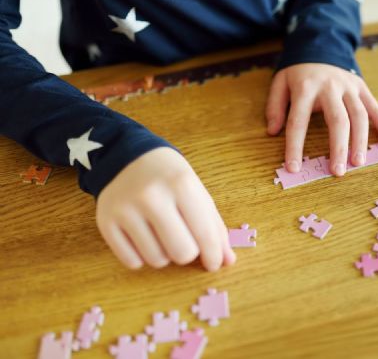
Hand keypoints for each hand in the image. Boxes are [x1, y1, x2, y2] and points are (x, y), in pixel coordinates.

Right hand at [96, 147, 235, 270]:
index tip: (214, 264)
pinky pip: (132, 262)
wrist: (128, 157)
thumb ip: (214, 226)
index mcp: (181, 185)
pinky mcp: (106, 222)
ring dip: (165, 255)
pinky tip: (144, 239)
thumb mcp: (197, 192)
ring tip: (162, 235)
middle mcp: (152, 197)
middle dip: (188, 253)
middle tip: (185, 242)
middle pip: (181, 253)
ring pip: (157, 260)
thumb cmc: (170, 177)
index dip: (213, 255)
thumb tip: (227, 261)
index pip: (204, 235)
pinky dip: (142, 257)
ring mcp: (125, 210)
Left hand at [265, 63, 377, 175]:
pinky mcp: (362, 87)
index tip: (293, 168)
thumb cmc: (299, 73)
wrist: (321, 45)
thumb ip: (274, 106)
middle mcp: (329, 87)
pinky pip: (375, 108)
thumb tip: (272, 132)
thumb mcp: (280, 83)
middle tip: (338, 171)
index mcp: (305, 88)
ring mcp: (349, 87)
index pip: (298, 121)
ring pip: (359, 115)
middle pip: (337, 120)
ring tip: (358, 162)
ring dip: (360, 140)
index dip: (295, 146)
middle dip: (338, 147)